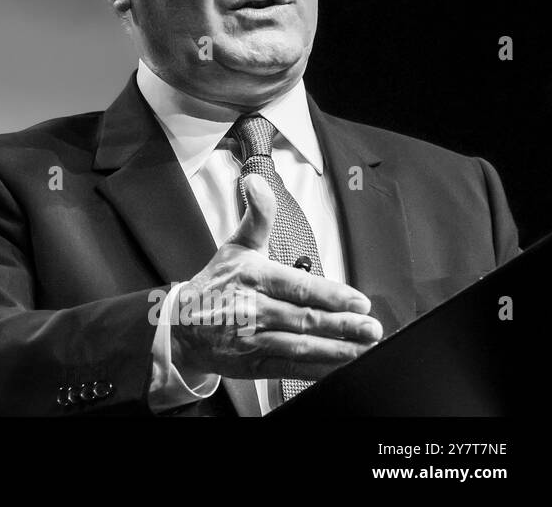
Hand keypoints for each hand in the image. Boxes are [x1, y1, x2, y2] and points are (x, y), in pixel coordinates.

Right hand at [170, 174, 383, 380]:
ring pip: (300, 346)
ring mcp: (252, 339)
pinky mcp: (253, 364)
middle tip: (371, 327)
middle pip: (303, 318)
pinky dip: (317, 370)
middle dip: (342, 325)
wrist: (180, 325)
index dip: (330, 295)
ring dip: (336, 350)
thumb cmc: (215, 284)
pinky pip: (290, 368)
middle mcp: (252, 309)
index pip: (297, 287)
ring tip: (364, 349)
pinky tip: (338, 367)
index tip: (359, 301)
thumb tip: (255, 182)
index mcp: (252, 278)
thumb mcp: (236, 245)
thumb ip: (258, 216)